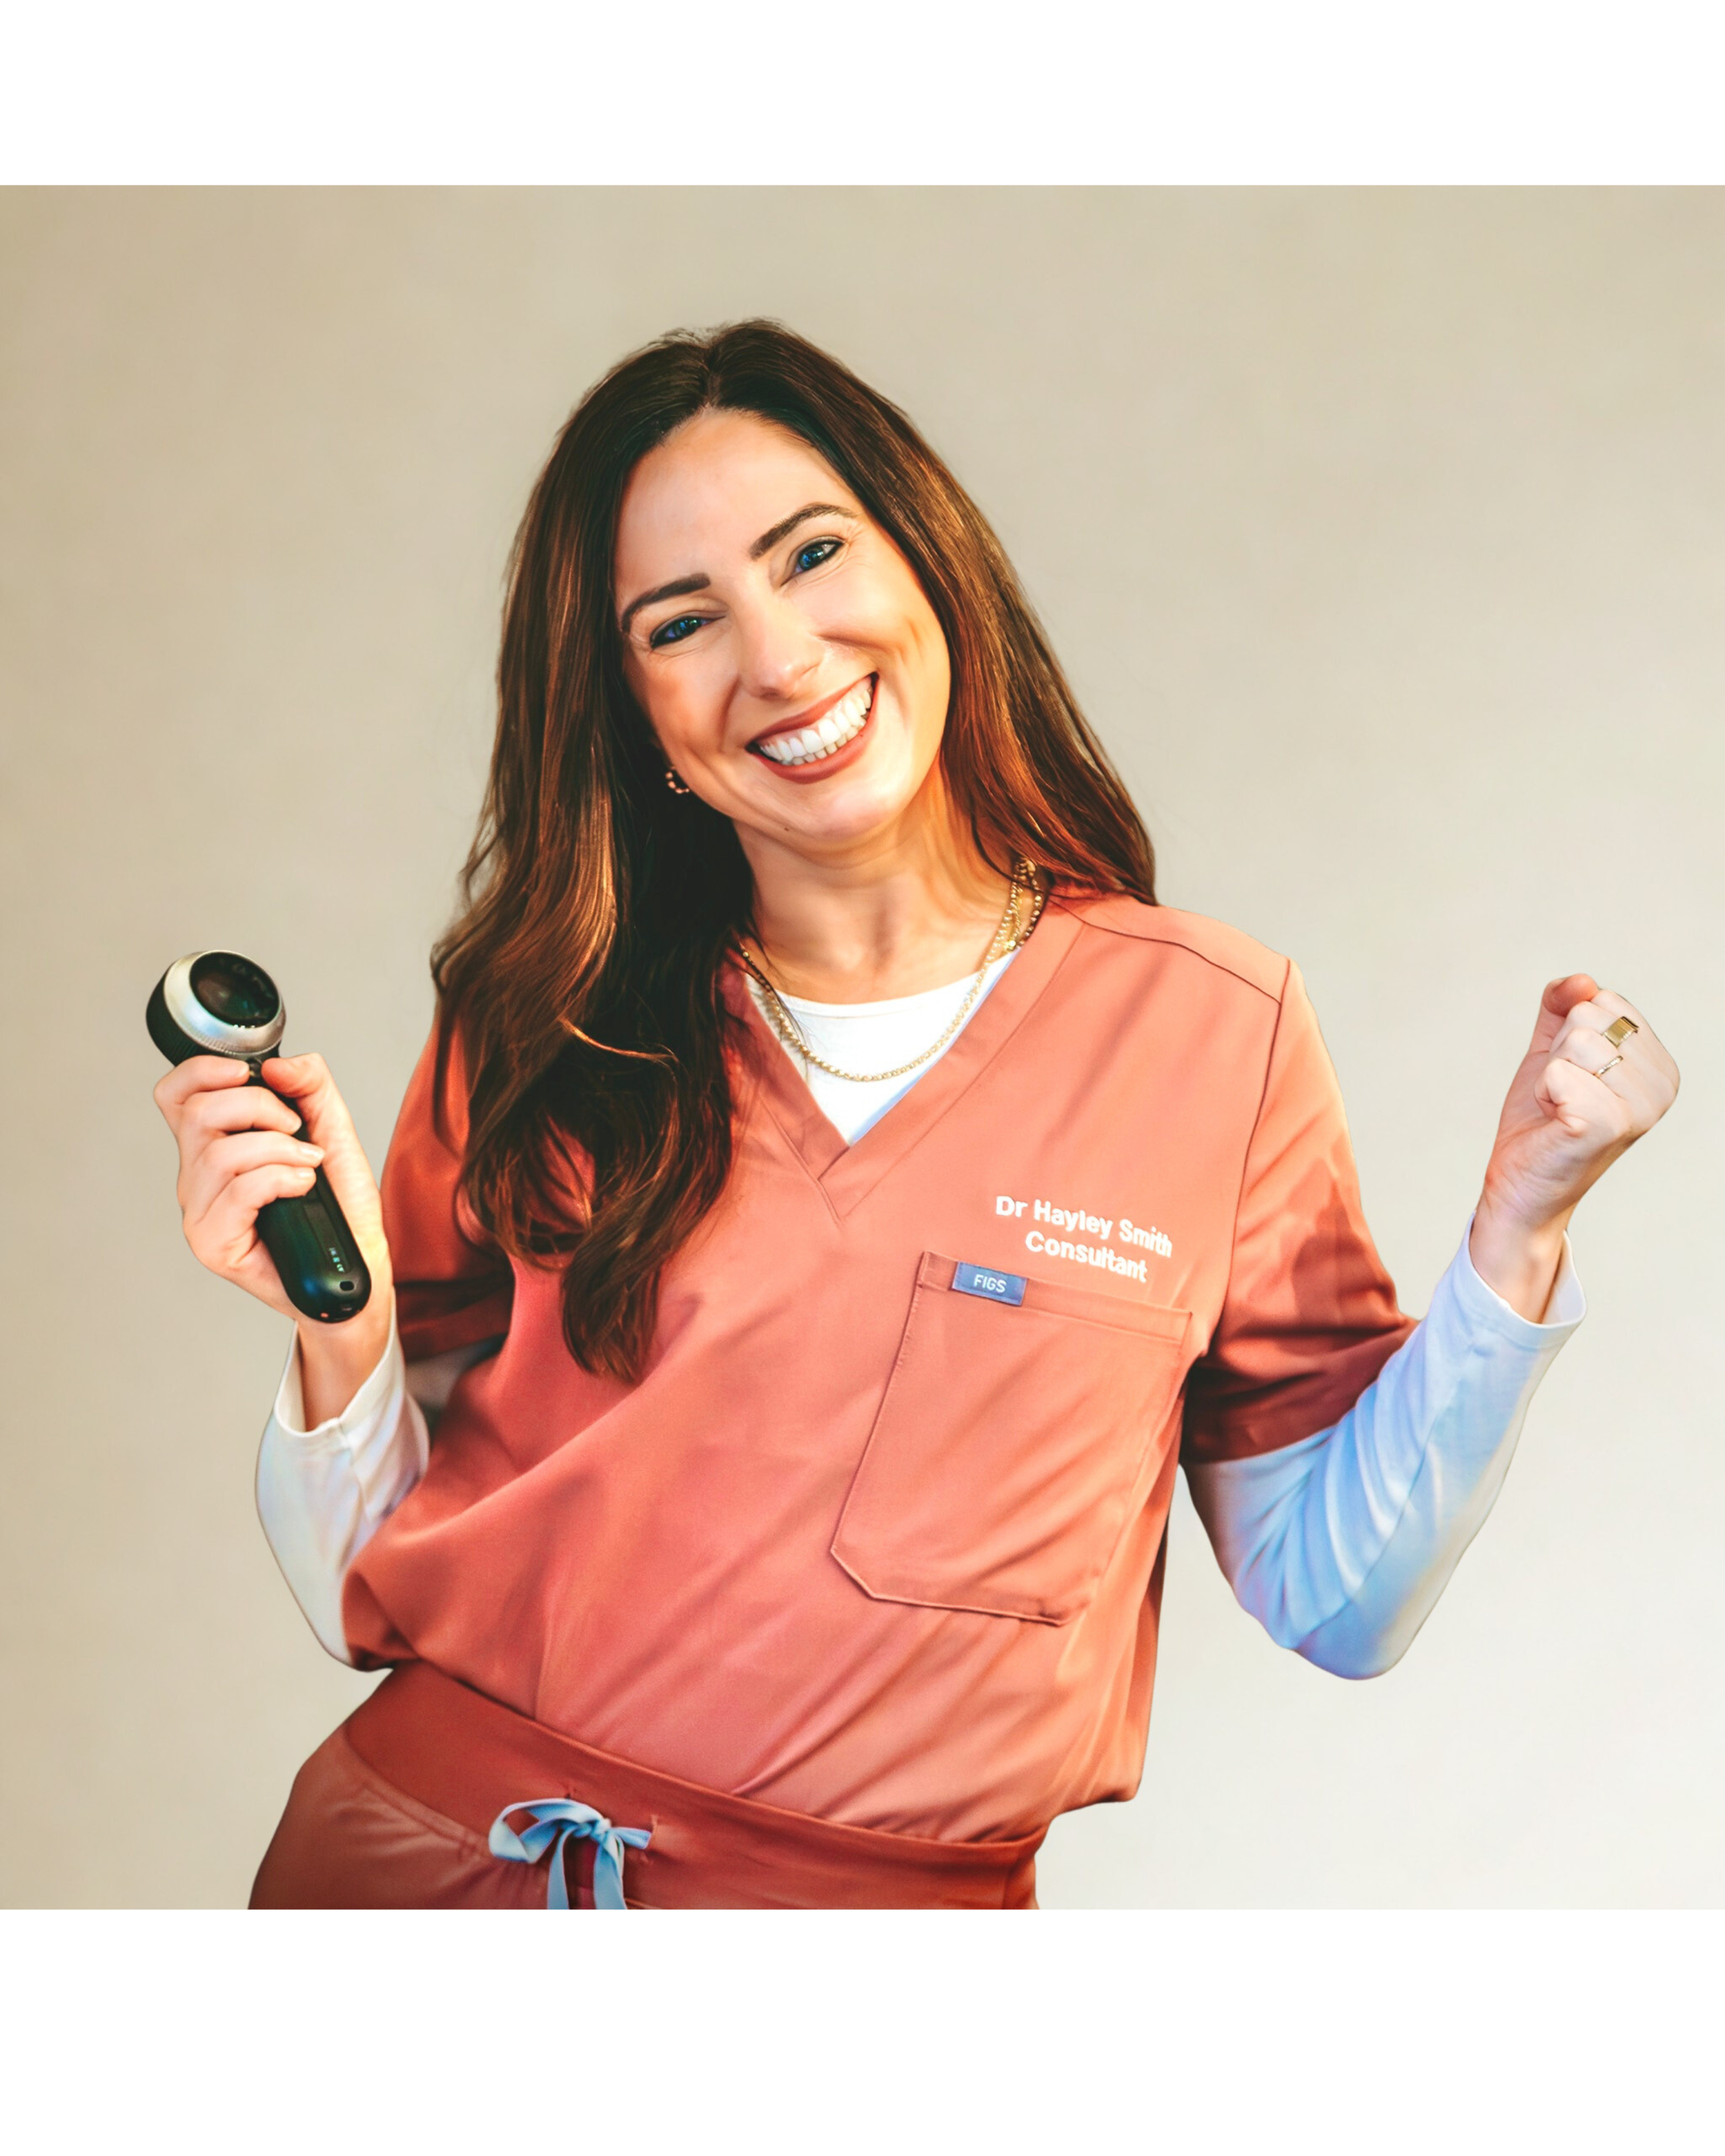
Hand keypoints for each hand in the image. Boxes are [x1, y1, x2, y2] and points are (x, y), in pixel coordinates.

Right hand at [153, 1052, 393, 1406]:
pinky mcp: (213, 1242)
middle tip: (296, 1131)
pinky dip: (279, 1178)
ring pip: (219, 1154)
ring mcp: (201, 1211)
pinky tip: (302, 1186)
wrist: (356, 1265)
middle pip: (198, 1113)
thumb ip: (311, 1087)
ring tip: (309, 1165)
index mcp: (214, 1145)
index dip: (202, 1071)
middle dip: (259, 1107)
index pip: (175, 1095)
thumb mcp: (334, 1132)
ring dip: (278, 1149)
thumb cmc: (340, 1207)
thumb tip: (278, 1065)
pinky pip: (237, 1191)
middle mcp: (198, 1177)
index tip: (248, 1071)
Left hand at [1470, 974, 1678, 1316]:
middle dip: (1557, 1054)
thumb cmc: (1541, 1119)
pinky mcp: (1605, 1124)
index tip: (1572, 1076)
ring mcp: (1639, 1108)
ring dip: (1548, 1075)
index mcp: (1660, 1066)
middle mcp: (1661, 1087)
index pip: (1605, 1000)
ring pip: (1572, 1040)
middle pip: (1589, 1017)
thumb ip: (1562, 1007)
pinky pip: (1557, 1072)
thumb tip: (1582, 981)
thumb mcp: (1551, 1051)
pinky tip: (1553, 1122)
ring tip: (1557, 1109)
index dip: (1570, 1032)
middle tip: (1561, 1097)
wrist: (1520, 1182)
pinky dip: (1542, 1093)